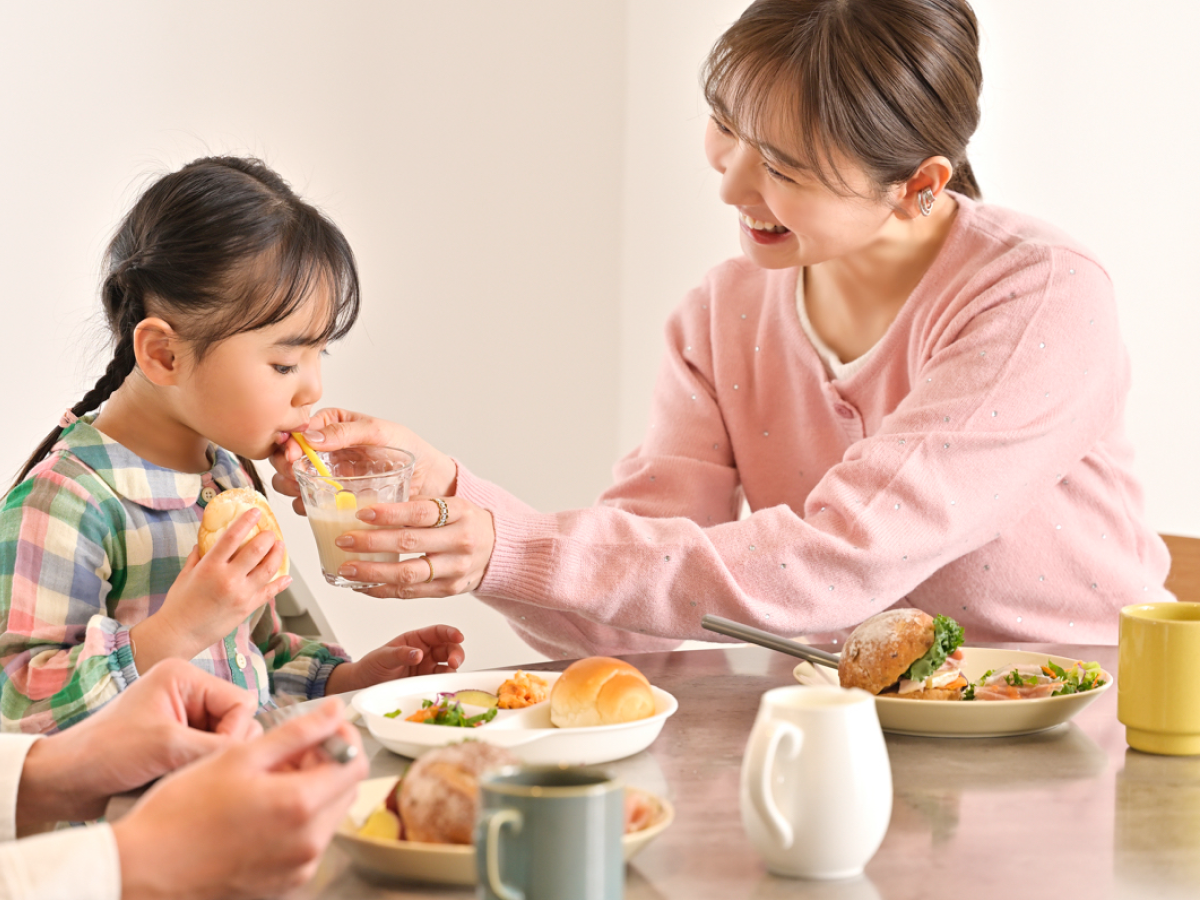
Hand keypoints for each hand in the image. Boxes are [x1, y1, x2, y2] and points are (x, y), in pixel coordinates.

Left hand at [16, 659, 259, 831]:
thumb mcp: (167, 746)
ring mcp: (182, 718)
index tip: (207, 757)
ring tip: (178, 774)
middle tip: (190, 766)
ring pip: (225, 741)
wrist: (62, 782)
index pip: (241, 702)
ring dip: (207, 761)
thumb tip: (254, 755)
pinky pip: (208, 754)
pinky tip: (175, 779)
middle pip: (237, 721)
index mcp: (185, 677)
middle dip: (220, 747)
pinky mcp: (176, 741)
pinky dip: (197, 770)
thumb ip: (218, 746)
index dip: (234, 732)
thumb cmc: (104, 753)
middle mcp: (188, 692)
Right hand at [113, 698, 367, 899]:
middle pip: (345, 790)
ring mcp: (298, 870)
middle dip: (326, 763)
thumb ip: (297, 732)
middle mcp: (309, 844)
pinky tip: (260, 810)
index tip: (321, 728)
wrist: (142, 872)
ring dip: (311, 791)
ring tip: (268, 779)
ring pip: (327, 816)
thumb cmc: (181, 812)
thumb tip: (337, 710)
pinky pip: (307, 844)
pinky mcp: (283, 887)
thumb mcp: (239, 757)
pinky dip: (296, 821)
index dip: (342, 738)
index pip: (356, 763)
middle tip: (288, 751)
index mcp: (301, 806)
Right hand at [134, 507, 290, 665]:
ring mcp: (240, 595)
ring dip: (277, 555)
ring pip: (268, 570)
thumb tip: (205, 542)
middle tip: (271, 532)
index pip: (232, 536)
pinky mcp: (247, 609)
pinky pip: (269, 593)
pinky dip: (280, 584)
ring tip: (280, 546)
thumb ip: (198, 556)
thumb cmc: (178, 605)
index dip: (246, 521)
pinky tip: (287, 577)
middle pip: (257, 551)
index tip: (255, 512)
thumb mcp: (185, 574)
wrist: (178, 634)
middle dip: (268, 537)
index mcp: (210, 566)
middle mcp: (228, 579)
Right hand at [268, 408, 458, 515]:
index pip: (300, 429)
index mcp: (333, 425)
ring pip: (292, 479)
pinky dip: (303, 505)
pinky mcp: (333, 498)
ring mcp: (328, 474)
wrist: (427, 480)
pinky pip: (308, 502)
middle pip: (289, 455)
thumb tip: (311, 437)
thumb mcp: (379, 433)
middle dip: (284, 465)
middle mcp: (326, 449)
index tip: (294, 455)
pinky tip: (313, 506)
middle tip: (293, 476)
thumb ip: (346, 432)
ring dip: (289, 486)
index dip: (290, 442)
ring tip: (301, 491)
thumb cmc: (408, 449)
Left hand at [325, 625, 465, 692]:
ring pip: (448, 664)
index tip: (459, 636)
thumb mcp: (383, 656)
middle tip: (453, 662)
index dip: (450, 632)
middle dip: (456, 652)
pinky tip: (443, 683)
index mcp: (415, 639)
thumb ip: (401, 654)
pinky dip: (446, 681)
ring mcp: (427, 667)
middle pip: (448, 647)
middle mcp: (425, 651)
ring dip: (452, 668)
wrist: (364, 685)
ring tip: (448, 673)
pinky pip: (441, 679)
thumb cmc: (372, 665)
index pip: (437, 632)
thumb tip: (418, 654)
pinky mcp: (426, 681)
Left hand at [330, 495, 495, 599]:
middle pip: (410, 544)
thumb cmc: (466, 523)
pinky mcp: (449, 590)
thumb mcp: (452, 504)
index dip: (390, 513)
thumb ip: (419, 505)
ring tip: (347, 568)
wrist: (498, 550)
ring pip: (409, 575)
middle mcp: (460, 542)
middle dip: (371, 543)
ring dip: (372, 573)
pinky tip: (363, 585)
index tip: (362, 513)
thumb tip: (370, 503)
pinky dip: (383, 590)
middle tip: (343, 540)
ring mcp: (456, 570)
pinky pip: (411, 593)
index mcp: (460, 513)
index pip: (421, 512)